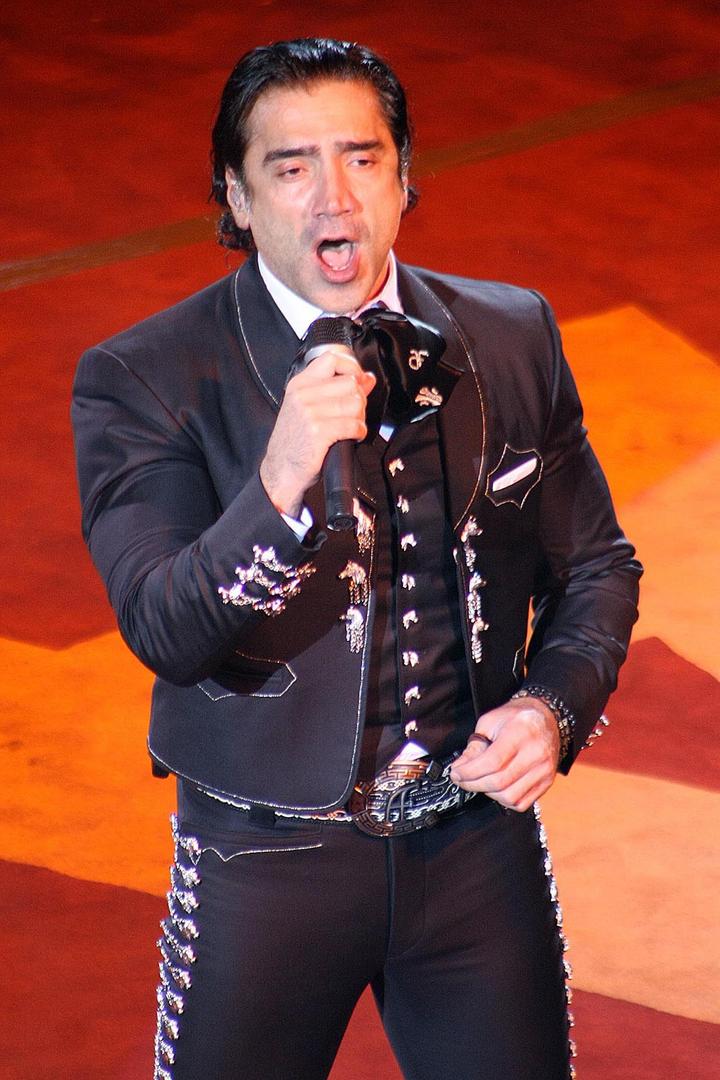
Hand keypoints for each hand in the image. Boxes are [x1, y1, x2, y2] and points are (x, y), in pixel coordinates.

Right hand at [260, 348, 375, 517]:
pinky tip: (350, 437)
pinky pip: (354, 424)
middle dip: (359, 399)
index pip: (331, 359)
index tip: (358, 380)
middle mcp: (303, 394)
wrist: (281, 470)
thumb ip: (338, 390)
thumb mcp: (310, 409)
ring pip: (355, 403)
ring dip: (360, 418)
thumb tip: (366, 378)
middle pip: (350, 383)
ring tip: (350, 427)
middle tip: (352, 414)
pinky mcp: (319, 431)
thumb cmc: (295, 442)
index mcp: (300, 384)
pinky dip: (359, 432)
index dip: (351, 367)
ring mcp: (310, 412)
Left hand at [449, 696, 560, 811]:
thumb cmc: (516, 718)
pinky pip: (521, 803)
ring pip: (509, 796)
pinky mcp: (547, 783)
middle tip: (461, 780)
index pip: (493, 762)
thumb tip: (460, 768)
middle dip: (473, 784)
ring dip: (488, 793)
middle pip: (499, 782)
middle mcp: (536, 753)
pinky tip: (496, 788)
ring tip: (480, 782)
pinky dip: (503, 800)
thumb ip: (475, 746)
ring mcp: (544, 770)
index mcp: (521, 732)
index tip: (456, 773)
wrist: (545, 719)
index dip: (470, 772)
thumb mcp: (490, 722)